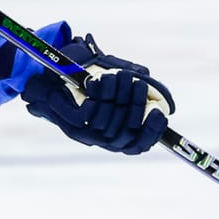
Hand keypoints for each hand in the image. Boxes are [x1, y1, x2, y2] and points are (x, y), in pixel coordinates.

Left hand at [22, 36, 174, 155]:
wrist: (51, 74)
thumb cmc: (88, 77)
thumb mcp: (118, 83)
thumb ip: (140, 90)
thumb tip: (167, 105)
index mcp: (116, 134)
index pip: (138, 145)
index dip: (151, 133)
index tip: (160, 114)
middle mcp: (102, 139)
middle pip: (126, 133)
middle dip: (135, 106)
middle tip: (138, 84)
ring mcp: (86, 134)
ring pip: (109, 122)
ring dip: (117, 97)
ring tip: (120, 76)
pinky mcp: (71, 125)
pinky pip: (90, 115)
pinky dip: (99, 97)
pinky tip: (100, 83)